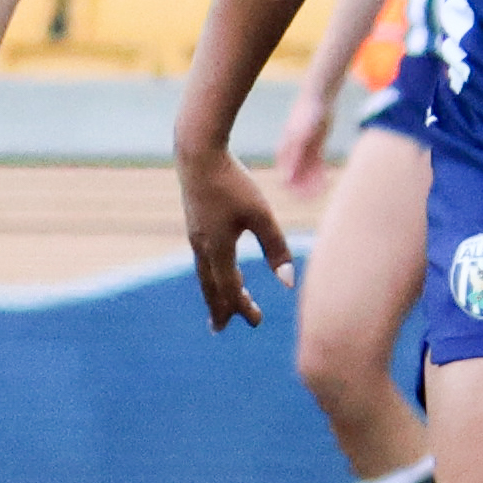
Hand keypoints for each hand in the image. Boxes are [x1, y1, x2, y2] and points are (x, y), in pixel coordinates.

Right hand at [173, 126, 293, 328]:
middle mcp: (202, 247)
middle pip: (211, 286)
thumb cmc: (233, 182)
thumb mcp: (261, 215)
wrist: (198, 154)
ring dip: (214, 291)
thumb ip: (276, 248)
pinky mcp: (195, 224)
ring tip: (219, 305)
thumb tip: (288, 282)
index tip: (256, 322)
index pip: (230, 288)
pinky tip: (219, 269)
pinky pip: (203, 259)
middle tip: (222, 328)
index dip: (242, 307)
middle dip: (220, 307)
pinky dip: (211, 274)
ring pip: (204, 273)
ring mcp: (196, 235)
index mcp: (218, 248)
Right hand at [264, 75, 331, 193]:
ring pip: (306, 172)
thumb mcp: (301, 138)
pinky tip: (326, 182)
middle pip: (295, 176)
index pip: (284, 176)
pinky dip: (319, 174)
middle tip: (313, 198)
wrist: (319, 98)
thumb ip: (293, 158)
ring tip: (321, 192)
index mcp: (284, 152)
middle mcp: (292, 153)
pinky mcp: (315, 146)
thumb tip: (286, 179)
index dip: (292, 189)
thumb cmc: (307, 116)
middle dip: (302, 188)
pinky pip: (316, 165)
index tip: (301, 198)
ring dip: (312, 183)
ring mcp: (303, 150)